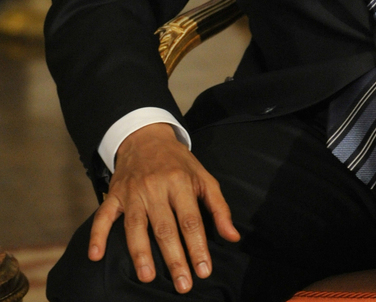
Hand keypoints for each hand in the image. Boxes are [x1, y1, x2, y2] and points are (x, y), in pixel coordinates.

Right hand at [88, 123, 239, 292]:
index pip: (191, 220)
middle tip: (182, 284)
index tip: (203, 271)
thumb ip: (218, 208)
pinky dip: (97, 235)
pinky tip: (96, 256)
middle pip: (165, 227)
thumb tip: (233, 237)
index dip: (197, 246)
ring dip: (140, 252)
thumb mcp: (203, 178)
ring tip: (147, 277)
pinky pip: (103, 216)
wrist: (147, 137)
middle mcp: (156, 187)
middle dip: (174, 258)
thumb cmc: (179, 163)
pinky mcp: (114, 194)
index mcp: (181, 182)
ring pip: (135, 225)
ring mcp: (133, 192)